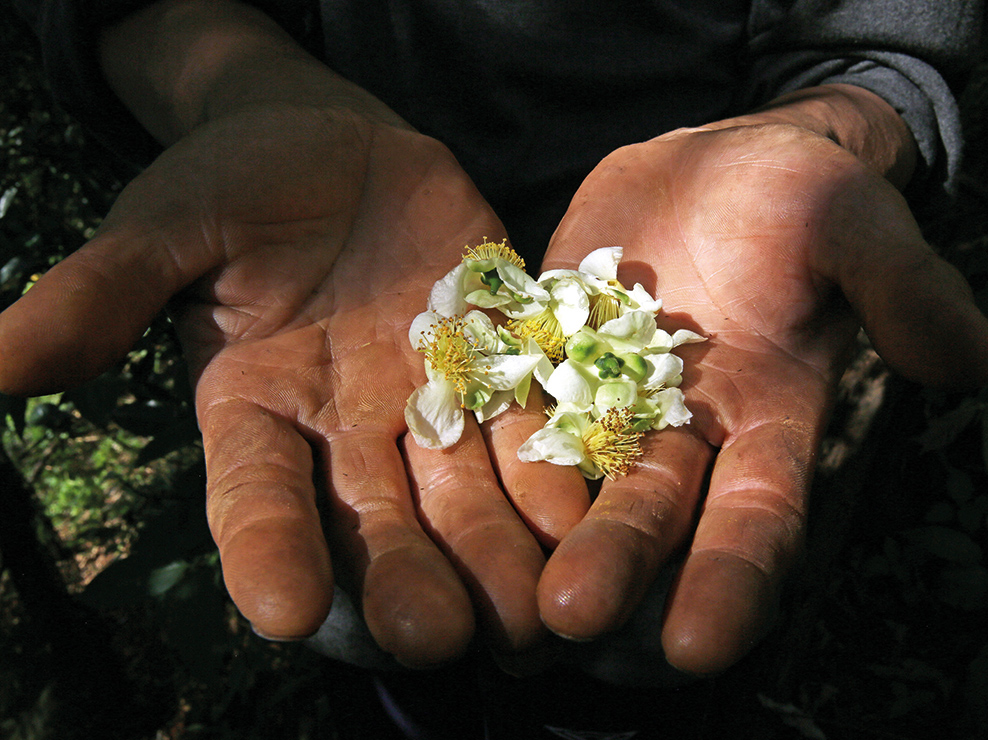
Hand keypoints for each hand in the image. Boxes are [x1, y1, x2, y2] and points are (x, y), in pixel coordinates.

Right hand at [0, 97, 552, 665]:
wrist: (337, 147)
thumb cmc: (236, 181)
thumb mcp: (164, 227)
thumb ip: (100, 294)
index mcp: (257, 408)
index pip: (255, 494)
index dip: (265, 550)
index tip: (281, 615)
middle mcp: (347, 428)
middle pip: (376, 518)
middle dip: (405, 575)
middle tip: (435, 637)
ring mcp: (432, 402)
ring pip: (466, 491)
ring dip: (497, 550)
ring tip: (528, 612)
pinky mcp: (501, 363)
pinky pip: (533, 423)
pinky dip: (560, 468)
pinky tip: (591, 513)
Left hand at [512, 100, 987, 674]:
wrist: (715, 167)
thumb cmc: (799, 197)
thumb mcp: (855, 224)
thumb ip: (904, 287)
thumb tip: (969, 360)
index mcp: (769, 424)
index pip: (756, 520)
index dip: (731, 582)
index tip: (697, 648)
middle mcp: (686, 436)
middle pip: (650, 514)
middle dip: (616, 566)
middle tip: (568, 620)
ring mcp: (608, 403)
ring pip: (570, 477)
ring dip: (536, 532)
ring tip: (496, 589)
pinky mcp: (547, 363)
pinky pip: (511, 406)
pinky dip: (483, 445)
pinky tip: (438, 484)